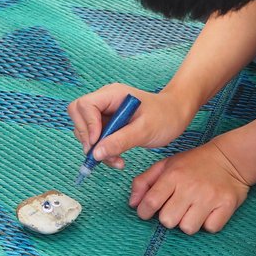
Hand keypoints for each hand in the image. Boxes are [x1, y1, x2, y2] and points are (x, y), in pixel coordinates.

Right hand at [67, 84, 195, 169]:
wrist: (177, 115)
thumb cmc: (165, 116)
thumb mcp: (144, 130)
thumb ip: (120, 141)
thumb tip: (96, 153)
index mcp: (112, 95)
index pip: (84, 105)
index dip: (87, 125)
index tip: (98, 142)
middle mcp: (105, 101)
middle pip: (78, 116)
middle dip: (87, 138)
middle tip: (101, 154)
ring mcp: (105, 113)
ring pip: (85, 130)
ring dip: (96, 148)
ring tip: (116, 160)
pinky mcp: (109, 124)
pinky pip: (96, 138)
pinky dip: (102, 151)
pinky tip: (117, 159)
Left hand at [128, 140, 249, 233]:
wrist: (230, 157)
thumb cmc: (194, 163)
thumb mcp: (166, 164)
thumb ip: (144, 182)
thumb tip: (132, 204)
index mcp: (173, 175)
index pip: (150, 202)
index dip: (144, 212)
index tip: (148, 212)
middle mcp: (190, 187)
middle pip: (167, 220)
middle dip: (169, 217)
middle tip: (176, 208)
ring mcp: (209, 197)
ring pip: (188, 228)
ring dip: (188, 222)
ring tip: (193, 209)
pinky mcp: (226, 205)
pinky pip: (210, 228)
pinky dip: (209, 223)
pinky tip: (209, 211)